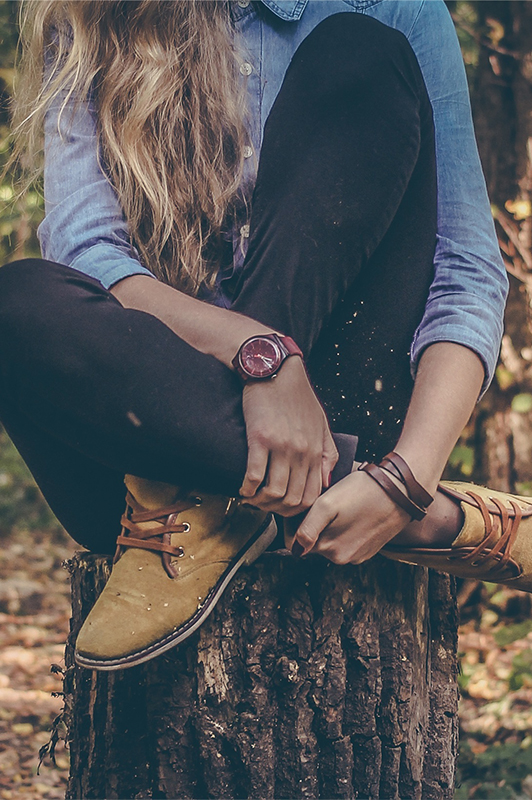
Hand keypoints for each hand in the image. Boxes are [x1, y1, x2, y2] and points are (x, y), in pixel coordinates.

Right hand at [240, 356, 337, 515]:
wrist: (274, 370)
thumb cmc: (296, 396)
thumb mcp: (321, 423)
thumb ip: (327, 453)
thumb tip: (325, 482)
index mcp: (317, 451)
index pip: (312, 496)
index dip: (296, 510)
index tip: (281, 507)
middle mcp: (302, 452)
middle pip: (292, 499)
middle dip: (276, 510)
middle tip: (263, 505)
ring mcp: (282, 446)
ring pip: (274, 492)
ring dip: (260, 502)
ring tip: (251, 498)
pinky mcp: (260, 438)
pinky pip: (254, 476)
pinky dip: (247, 489)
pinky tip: (242, 488)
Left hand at [287, 467, 410, 563]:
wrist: (402, 491)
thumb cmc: (363, 491)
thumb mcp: (327, 504)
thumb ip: (307, 529)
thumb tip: (296, 549)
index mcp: (329, 549)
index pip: (296, 541)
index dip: (296, 522)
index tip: (306, 506)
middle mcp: (342, 558)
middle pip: (314, 541)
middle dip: (314, 524)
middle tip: (326, 501)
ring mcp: (357, 555)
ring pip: (331, 541)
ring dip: (331, 526)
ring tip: (343, 506)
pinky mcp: (369, 549)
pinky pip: (348, 540)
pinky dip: (347, 528)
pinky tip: (355, 512)